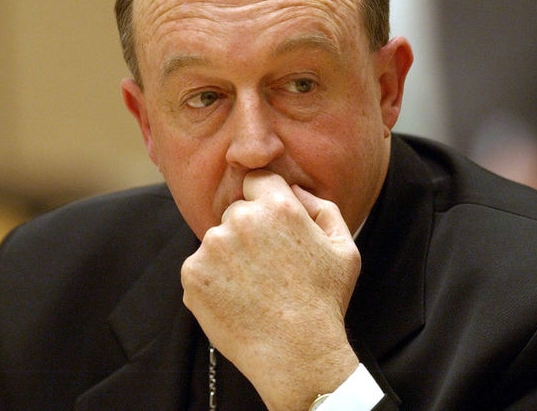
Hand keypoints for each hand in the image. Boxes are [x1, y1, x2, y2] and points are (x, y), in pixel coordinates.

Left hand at [181, 170, 360, 409]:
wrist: (296, 355)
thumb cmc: (324, 303)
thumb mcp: (344, 250)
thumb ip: (322, 208)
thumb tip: (293, 189)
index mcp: (277, 207)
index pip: (257, 181)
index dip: (264, 200)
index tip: (270, 227)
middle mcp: (240, 219)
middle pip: (236, 213)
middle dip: (248, 233)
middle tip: (267, 270)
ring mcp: (212, 247)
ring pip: (217, 242)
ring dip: (229, 259)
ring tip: (254, 291)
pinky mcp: (192, 274)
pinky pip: (200, 269)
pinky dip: (213, 283)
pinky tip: (236, 303)